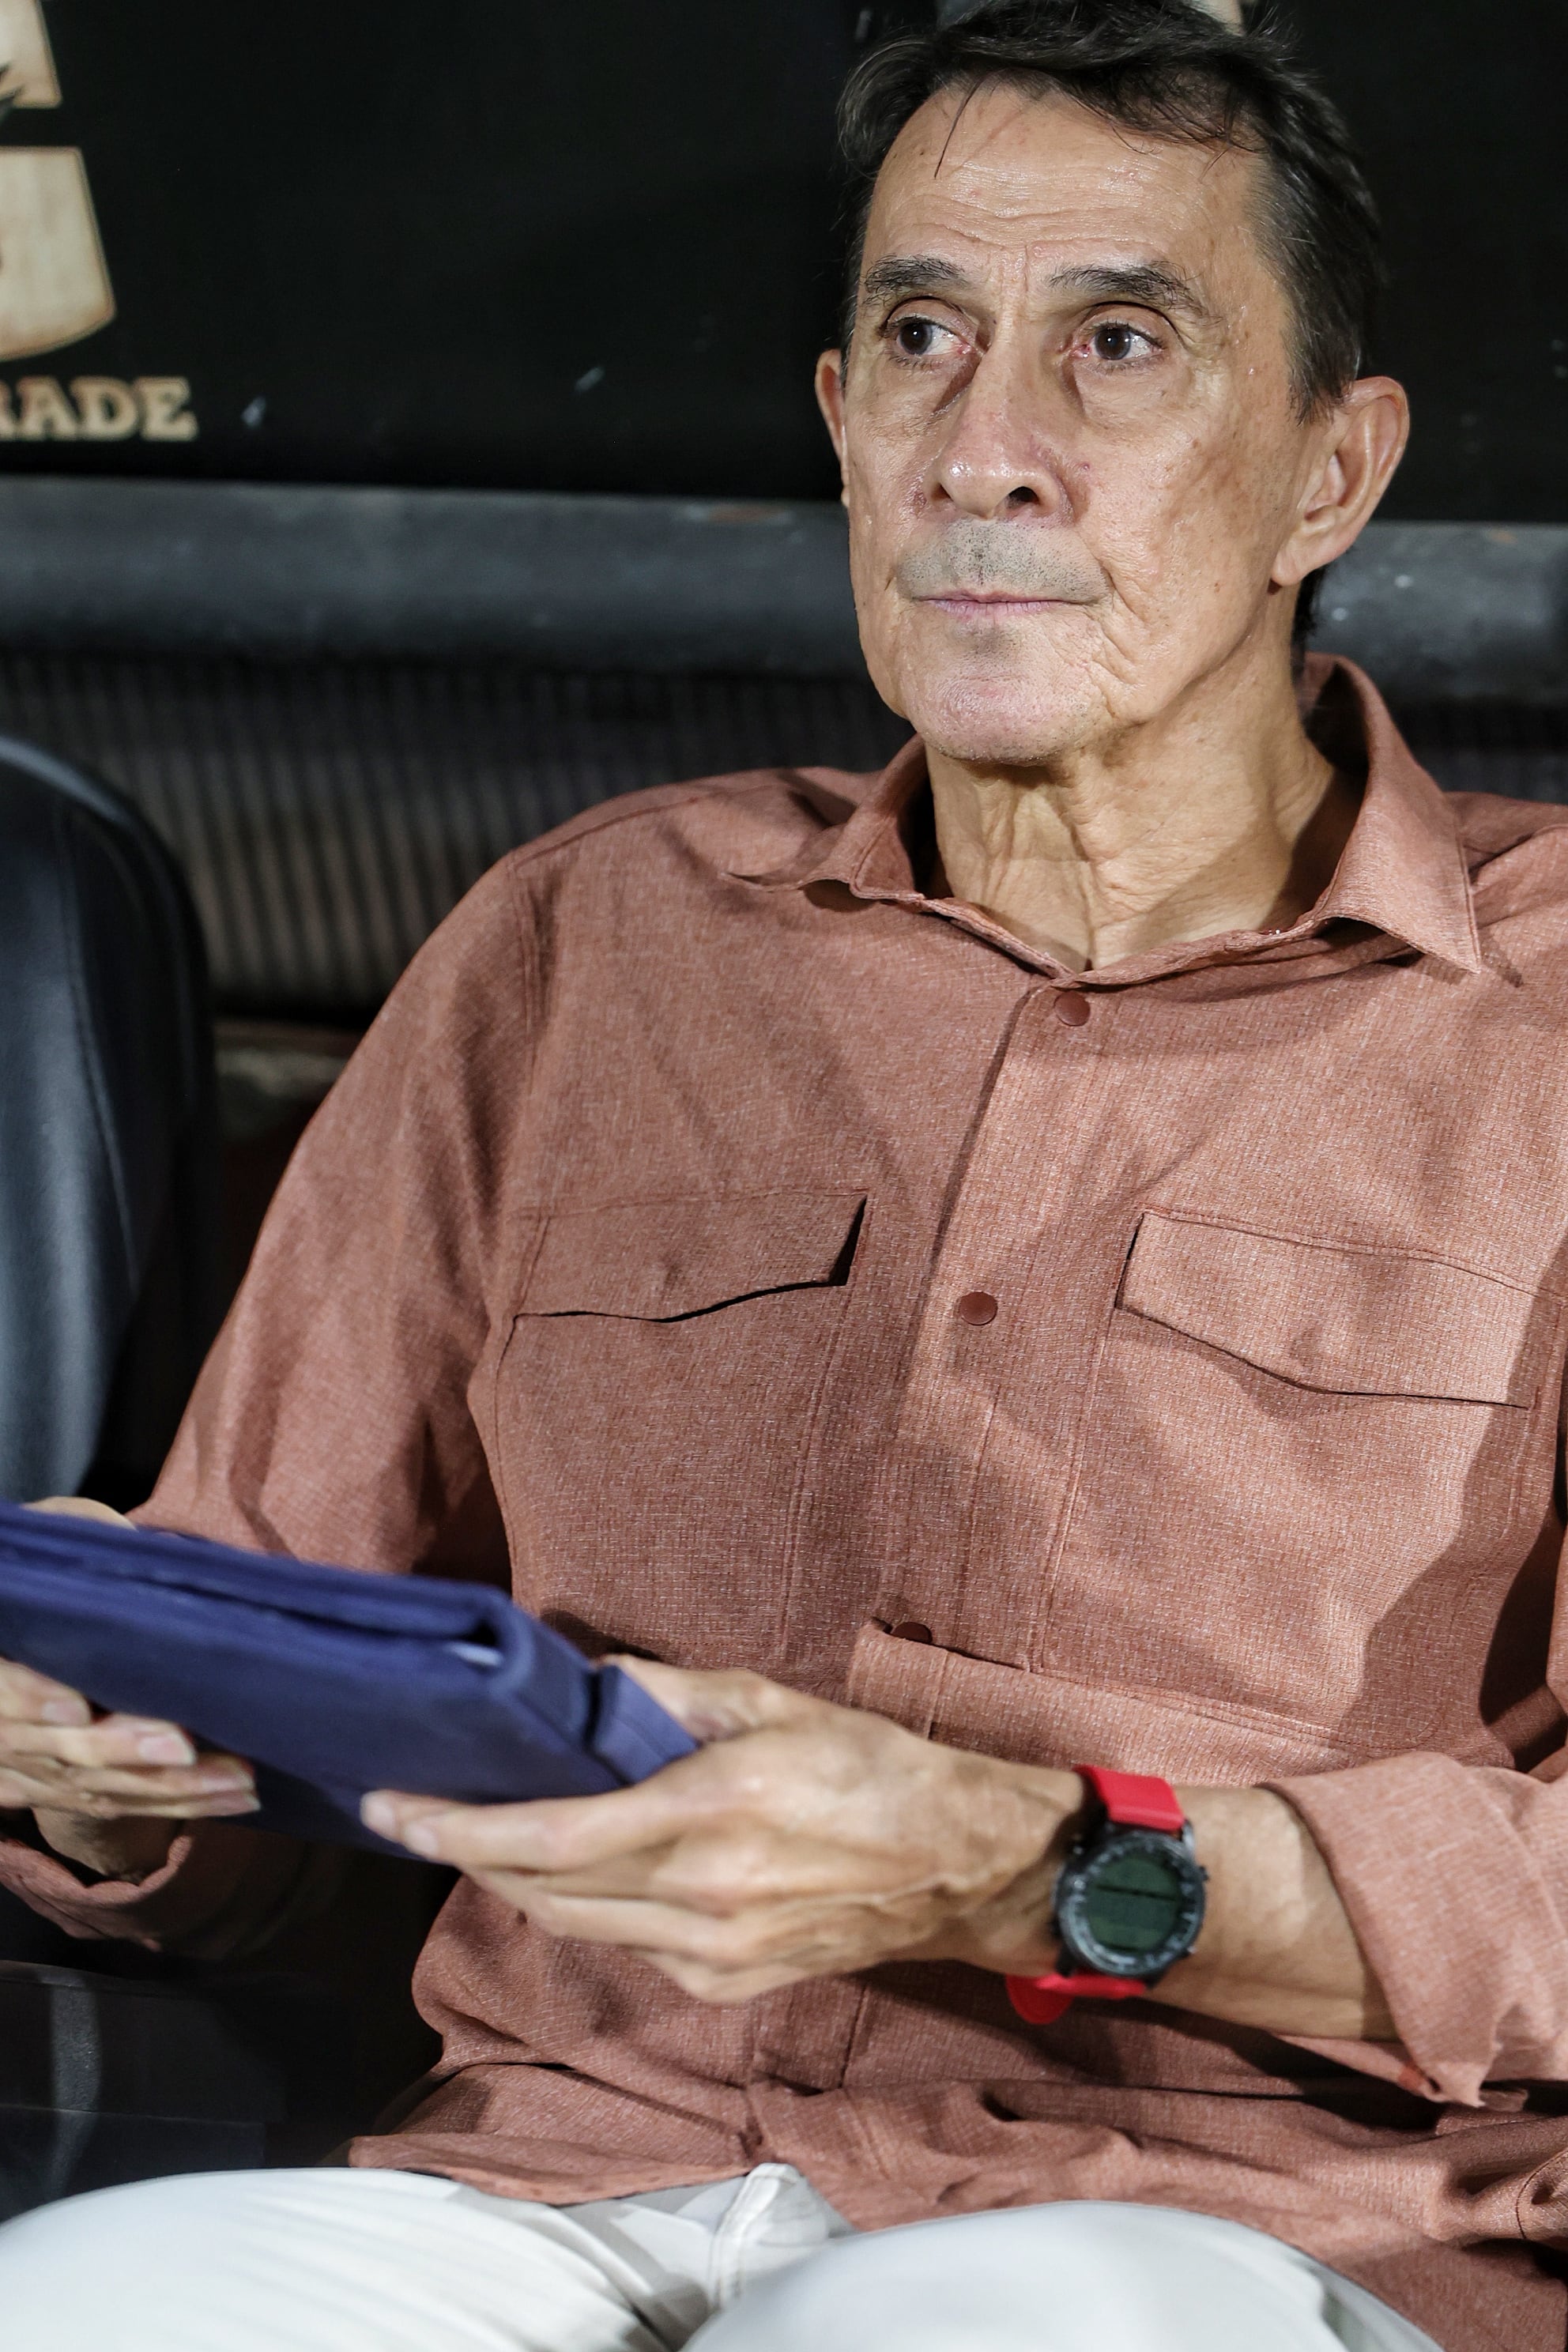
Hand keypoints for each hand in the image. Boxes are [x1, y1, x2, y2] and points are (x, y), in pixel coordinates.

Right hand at [0, 1498, 258, 1878]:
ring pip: (93, 1785)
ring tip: (237, 1778)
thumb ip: (84, 1538)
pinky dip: (172, 1804)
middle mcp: (0, 1722)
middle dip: (121, 1749)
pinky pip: (111, 1805)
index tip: (75, 1706)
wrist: (15, 1645)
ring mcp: (21, 1765)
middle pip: (56, 1747)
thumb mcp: (46, 1541)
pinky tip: (230, 1798)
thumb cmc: (39, 1577)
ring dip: (169, 1787)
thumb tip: (157, 1549)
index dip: (29, 1698)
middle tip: (182, 1744)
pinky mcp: (52, 1788)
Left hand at [363, 1662, 1081, 2001]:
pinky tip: (577, 1869)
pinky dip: (584, 1907)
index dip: (461, 1828)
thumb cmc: (868, 1766)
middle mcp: (704, 1893)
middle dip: (466, 1855)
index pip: (552, 1833)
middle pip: (543, 1890)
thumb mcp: (769, 1700)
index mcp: (714, 1809)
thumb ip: (667, 1694)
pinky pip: (625, 1945)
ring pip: (574, 1925)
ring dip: (513, 1883)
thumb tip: (583, 1684)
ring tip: (473, 1836)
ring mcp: (712, 1950)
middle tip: (411, 1814)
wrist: (955, 1864)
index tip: (397, 1807)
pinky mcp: (723, 1982)